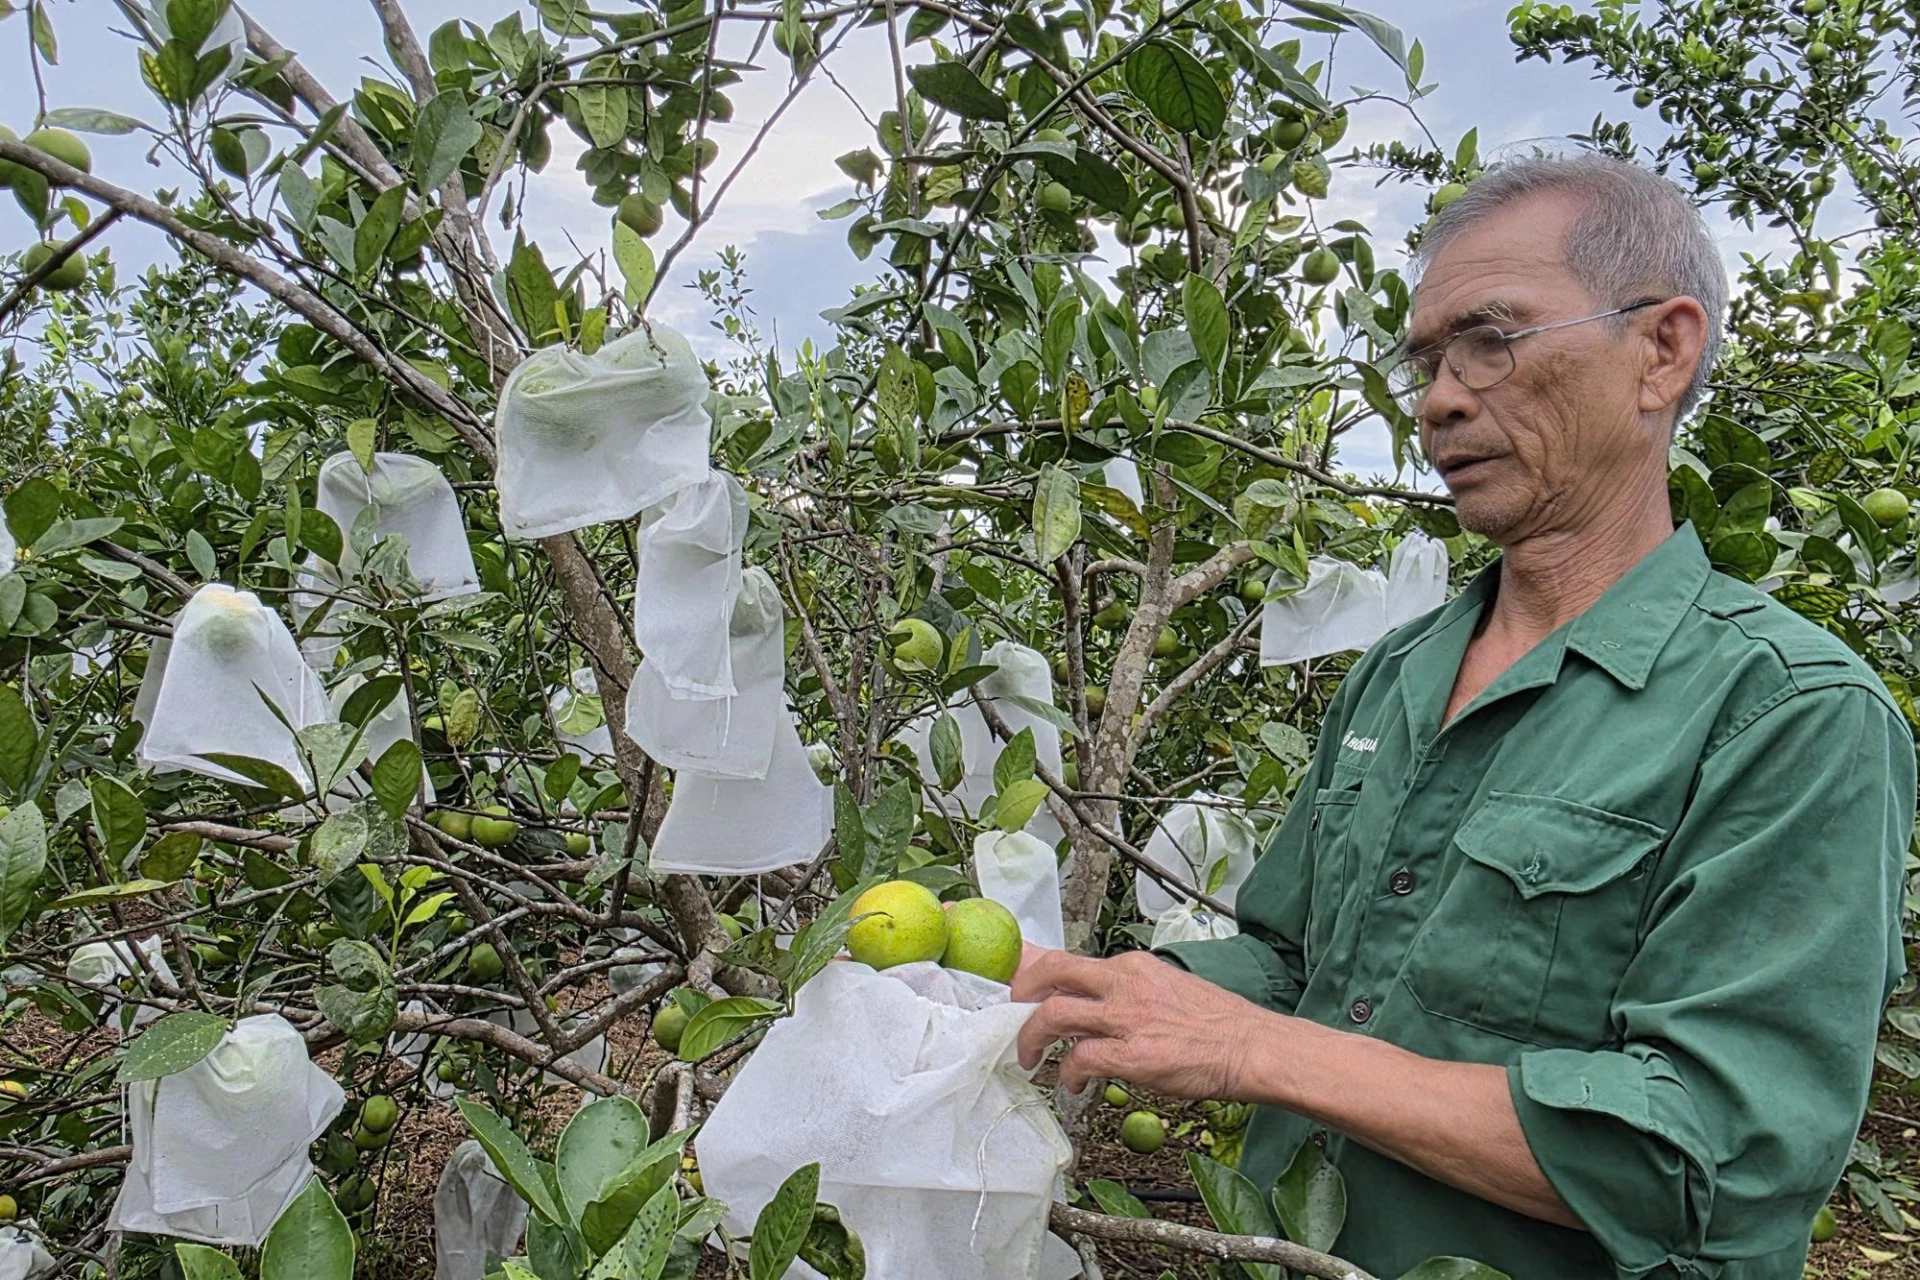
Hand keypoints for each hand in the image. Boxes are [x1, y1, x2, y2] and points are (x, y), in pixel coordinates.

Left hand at [1011, 948, 1272, 1098]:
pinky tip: (1073, 1084)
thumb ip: (1126, 990)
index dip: (1022, 958)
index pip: (1065, 955)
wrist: (1252, 1046)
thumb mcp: (1165, 988)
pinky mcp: (1134, 1054)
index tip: (996, 966)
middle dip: (1018, 992)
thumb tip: (1093, 1000)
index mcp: (1131, 966)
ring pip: (1054, 1013)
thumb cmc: (1216, 1024)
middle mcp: (1124, 983)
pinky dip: (1067, 1073)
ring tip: (1029, 1058)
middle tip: (1009, 1016)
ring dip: (1031, 1038)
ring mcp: (1127, 1017)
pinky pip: (1080, 1059)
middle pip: (1050, 971)